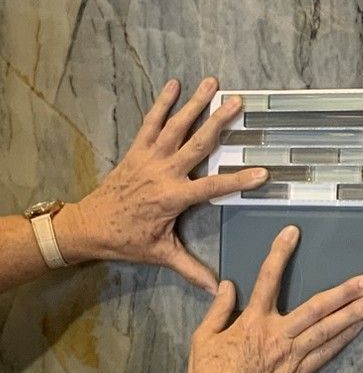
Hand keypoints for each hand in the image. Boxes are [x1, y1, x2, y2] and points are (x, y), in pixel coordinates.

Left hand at [56, 77, 267, 290]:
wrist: (89, 226)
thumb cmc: (126, 240)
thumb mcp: (160, 254)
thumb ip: (191, 269)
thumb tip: (216, 289)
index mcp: (173, 198)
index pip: (213, 187)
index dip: (239, 180)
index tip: (263, 172)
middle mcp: (163, 173)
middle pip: (197, 144)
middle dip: (218, 122)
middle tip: (236, 103)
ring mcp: (149, 158)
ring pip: (176, 126)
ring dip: (194, 104)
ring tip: (212, 84)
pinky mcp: (136, 151)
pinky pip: (151, 123)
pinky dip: (162, 103)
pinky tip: (174, 85)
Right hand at [181, 225, 362, 372]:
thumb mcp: (204, 337)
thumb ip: (218, 309)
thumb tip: (228, 285)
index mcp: (251, 322)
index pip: (268, 280)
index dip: (280, 254)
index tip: (292, 234)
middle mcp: (277, 336)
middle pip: (316, 308)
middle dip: (344, 292)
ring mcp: (291, 357)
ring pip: (328, 330)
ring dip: (352, 314)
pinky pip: (325, 354)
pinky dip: (342, 339)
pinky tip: (357, 328)